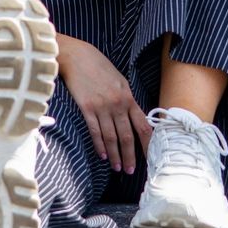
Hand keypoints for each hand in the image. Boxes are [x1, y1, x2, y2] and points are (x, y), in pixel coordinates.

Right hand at [58, 35, 150, 173]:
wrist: (78, 57)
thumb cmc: (99, 67)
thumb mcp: (119, 81)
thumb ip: (126, 99)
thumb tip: (133, 117)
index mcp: (128, 97)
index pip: (142, 126)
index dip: (147, 144)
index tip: (150, 156)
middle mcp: (118, 104)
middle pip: (127, 136)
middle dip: (130, 156)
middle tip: (130, 171)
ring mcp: (102, 107)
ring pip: (111, 137)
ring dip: (115, 155)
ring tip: (117, 168)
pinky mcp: (86, 108)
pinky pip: (95, 131)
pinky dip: (100, 146)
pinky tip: (103, 155)